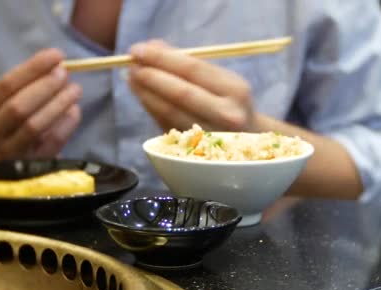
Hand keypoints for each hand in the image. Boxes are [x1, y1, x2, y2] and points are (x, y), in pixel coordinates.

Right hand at [0, 48, 82, 158]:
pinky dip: (66, 124)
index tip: (56, 55)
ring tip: (75, 90)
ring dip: (58, 104)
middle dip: (45, 87)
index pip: (7, 84)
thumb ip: (32, 82)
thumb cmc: (17, 122)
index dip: (33, 68)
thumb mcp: (15, 99)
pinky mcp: (33, 163)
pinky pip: (52, 142)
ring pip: (34, 126)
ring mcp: (12, 150)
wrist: (10, 162)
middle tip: (65, 74)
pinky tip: (76, 111)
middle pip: (18, 107)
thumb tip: (58, 63)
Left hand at [128, 40, 255, 131]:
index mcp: (235, 91)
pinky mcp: (195, 151)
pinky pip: (167, 126)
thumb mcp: (219, 79)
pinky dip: (151, 109)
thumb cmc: (230, 103)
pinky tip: (142, 96)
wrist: (249, 141)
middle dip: (151, 76)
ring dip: (146, 93)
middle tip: (130, 64)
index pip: (193, 70)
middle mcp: (226, 115)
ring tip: (131, 78)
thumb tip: (152, 46)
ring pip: (170, 113)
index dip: (162, 58)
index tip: (138, 50)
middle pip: (181, 93)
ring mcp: (211, 136)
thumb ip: (187, 62)